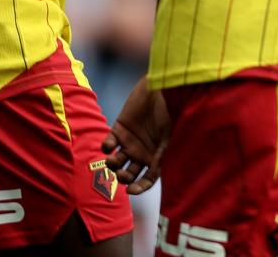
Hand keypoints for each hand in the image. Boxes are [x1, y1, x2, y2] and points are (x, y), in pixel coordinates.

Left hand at [102, 76, 169, 194]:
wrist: (162, 87)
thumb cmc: (171, 111)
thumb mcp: (170, 136)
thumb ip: (162, 156)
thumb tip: (155, 175)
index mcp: (157, 156)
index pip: (148, 179)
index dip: (139, 187)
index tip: (130, 190)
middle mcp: (142, 152)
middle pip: (129, 174)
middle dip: (123, 178)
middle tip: (121, 174)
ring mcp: (129, 141)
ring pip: (116, 161)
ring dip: (113, 165)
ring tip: (113, 161)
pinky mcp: (119, 129)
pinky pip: (108, 143)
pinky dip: (105, 147)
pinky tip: (109, 146)